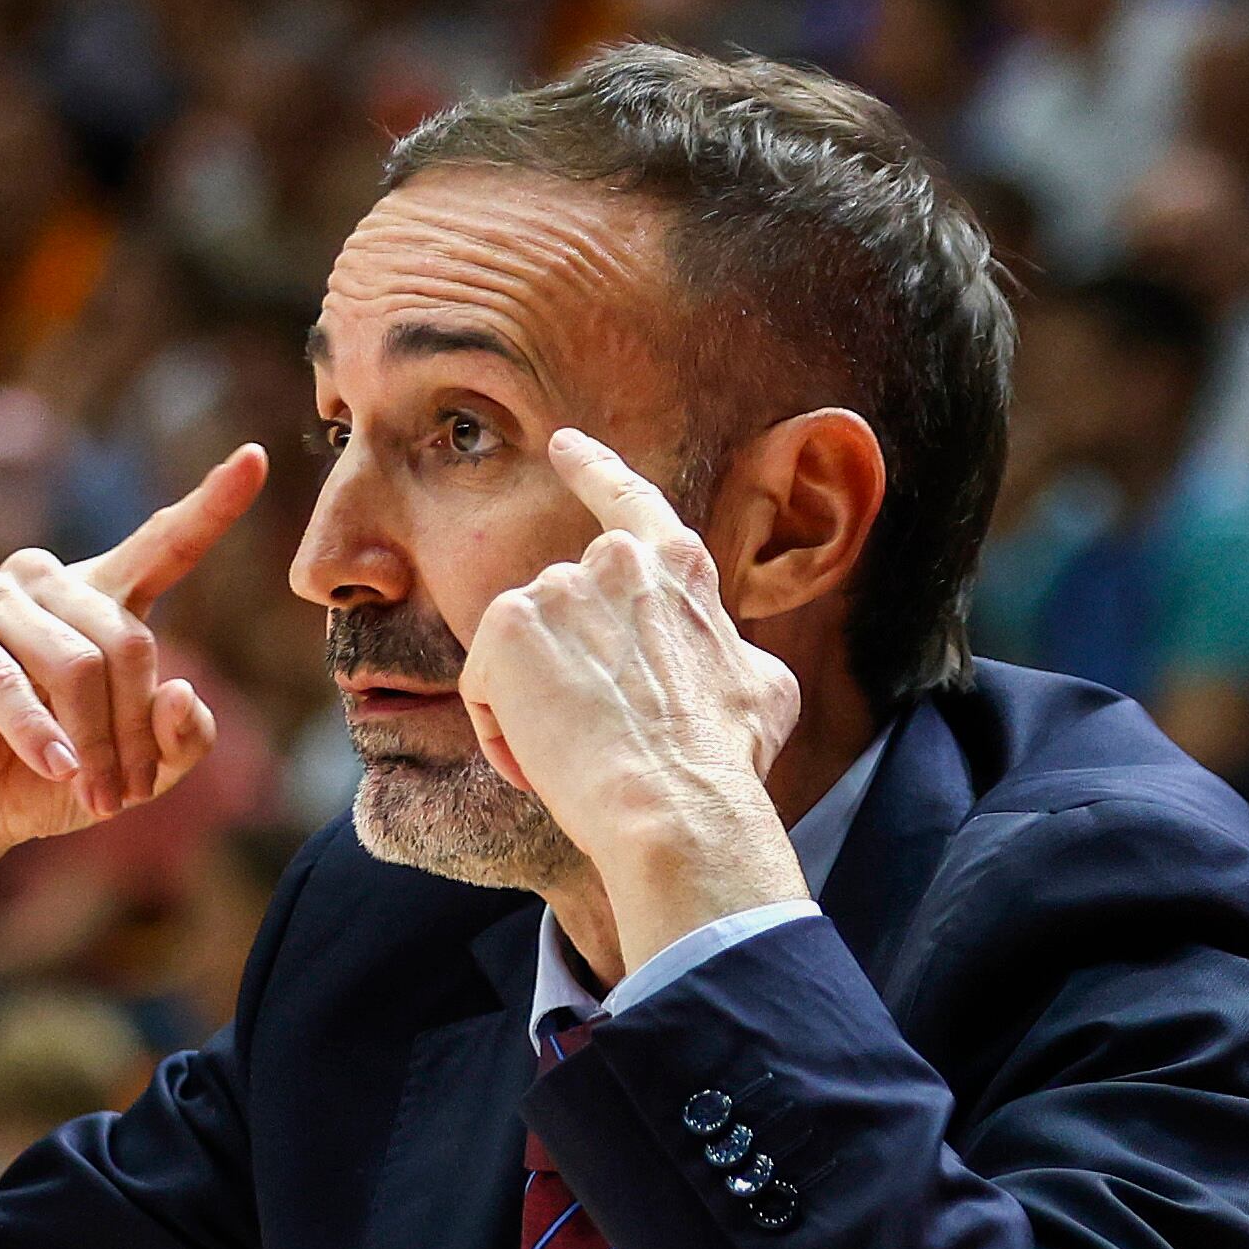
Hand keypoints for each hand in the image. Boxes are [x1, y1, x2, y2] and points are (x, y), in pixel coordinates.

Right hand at [0, 441, 272, 982]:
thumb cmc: (33, 784)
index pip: (162, 545)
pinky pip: (5, 678)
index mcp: (96, 599)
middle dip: (134, 730)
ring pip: (75, 662)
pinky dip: (35, 732)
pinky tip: (55, 768)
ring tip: (94, 798)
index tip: (255, 459)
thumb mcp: (130, 773)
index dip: (210, 506)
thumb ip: (178, 740)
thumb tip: (183, 692)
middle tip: (128, 796)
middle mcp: (45, 581)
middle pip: (127, 639)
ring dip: (92, 743)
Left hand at [459, 429, 805, 971]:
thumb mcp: (764, 687)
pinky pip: (485, 691)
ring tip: (583, 756)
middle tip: (600, 732)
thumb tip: (731, 656)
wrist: (674, 804)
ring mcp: (557, 588)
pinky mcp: (506, 626)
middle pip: (563, 618)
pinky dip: (504, 734)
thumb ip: (726, 649)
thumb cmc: (724, 759)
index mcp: (678, 566)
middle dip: (566, 675)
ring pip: (522, 660)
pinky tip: (546, 759)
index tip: (565, 444)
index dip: (595, 469)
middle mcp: (615, 560)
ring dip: (536, 711)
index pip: (630, 501)